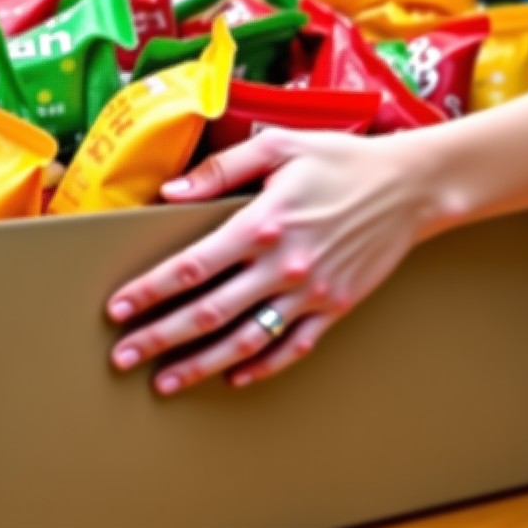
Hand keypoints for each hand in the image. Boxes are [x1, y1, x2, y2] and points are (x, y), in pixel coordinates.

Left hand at [105, 128, 451, 395]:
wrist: (408, 186)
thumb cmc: (339, 159)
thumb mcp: (279, 145)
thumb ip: (221, 168)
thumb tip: (170, 192)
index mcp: (262, 223)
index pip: (193, 266)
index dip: (150, 290)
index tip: (118, 308)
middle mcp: (283, 265)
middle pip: (209, 313)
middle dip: (161, 338)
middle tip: (123, 356)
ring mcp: (310, 292)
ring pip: (245, 340)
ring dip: (201, 364)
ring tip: (166, 382)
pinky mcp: (335, 307)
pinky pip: (292, 347)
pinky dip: (261, 367)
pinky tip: (234, 377)